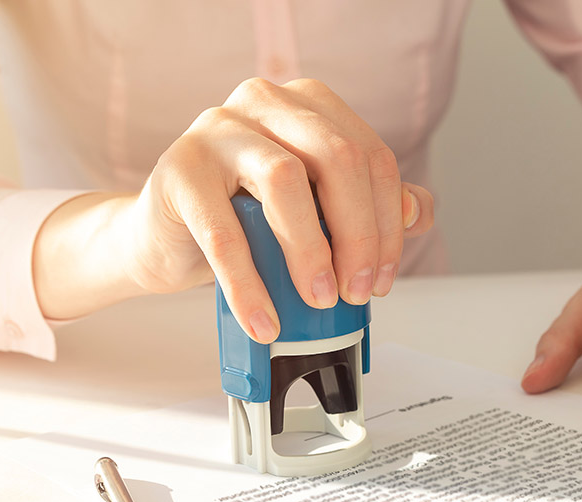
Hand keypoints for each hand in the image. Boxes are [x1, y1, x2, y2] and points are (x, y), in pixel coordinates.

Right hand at [33, 78, 433, 341]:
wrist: (165, 239)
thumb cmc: (241, 221)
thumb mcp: (313, 211)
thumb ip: (366, 204)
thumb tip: (416, 212)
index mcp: (306, 106)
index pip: (369, 156)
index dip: (387, 223)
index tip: (382, 278)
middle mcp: (264, 102)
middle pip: (336, 158)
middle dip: (359, 234)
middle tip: (357, 291)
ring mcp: (217, 129)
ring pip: (284, 180)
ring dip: (311, 250)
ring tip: (319, 299)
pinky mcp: (179, 169)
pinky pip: (223, 230)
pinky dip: (249, 284)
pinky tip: (264, 320)